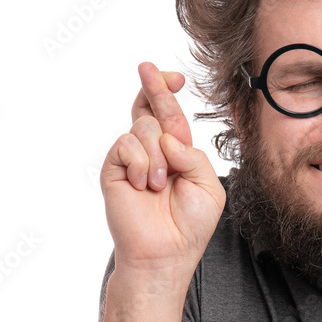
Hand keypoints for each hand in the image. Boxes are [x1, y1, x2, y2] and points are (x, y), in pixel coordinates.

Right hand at [100, 62, 225, 281]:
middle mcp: (153, 151)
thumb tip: (169, 137)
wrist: (165, 253)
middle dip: (154, 86)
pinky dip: (140, 163)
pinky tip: (142, 185)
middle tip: (147, 67)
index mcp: (177, 152)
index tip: (174, 76)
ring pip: (144, 126)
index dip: (168, 91)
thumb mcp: (208, 186)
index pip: (170, 114)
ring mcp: (131, 158)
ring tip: (159, 185)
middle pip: (151, 107)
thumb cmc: (190, 224)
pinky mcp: (113, 168)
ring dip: (158, 155)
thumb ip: (194, 156)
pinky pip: (126, 144)